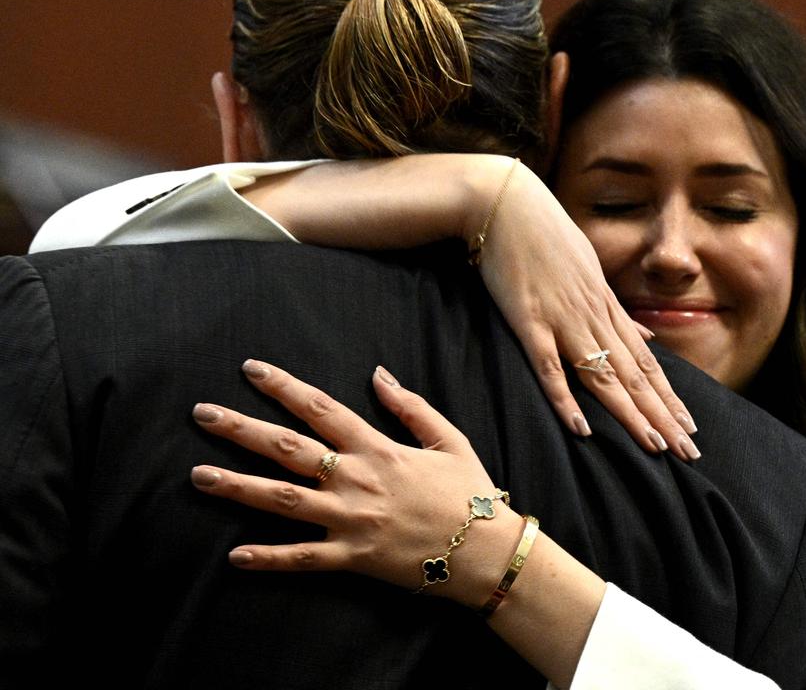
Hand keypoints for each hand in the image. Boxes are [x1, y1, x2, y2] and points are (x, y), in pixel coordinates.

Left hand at [190, 360, 522, 606]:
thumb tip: (378, 374)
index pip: (319, 408)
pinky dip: (268, 558)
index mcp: (377, 448)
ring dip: (238, 487)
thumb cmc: (468, 494)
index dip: (283, 386)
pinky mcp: (351, 558)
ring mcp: (349, 520)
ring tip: (198, 476)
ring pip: (282, 500)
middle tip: (203, 414)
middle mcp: (355, 480)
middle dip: (241, 429)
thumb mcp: (448, 439)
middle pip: (287, 449)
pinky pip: (302, 559)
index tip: (251, 369)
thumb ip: (410, 406)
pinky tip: (234, 556)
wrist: (484, 552)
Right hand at [469, 161, 699, 459]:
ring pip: (603, 376)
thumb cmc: (546, 236)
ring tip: (654, 446)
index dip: (669, 398)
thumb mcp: (591, 269)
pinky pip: (548, 366)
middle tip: (689, 452)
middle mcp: (593, 316)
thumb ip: (617, 309)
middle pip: (634, 376)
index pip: (646, 362)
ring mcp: (562, 319)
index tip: (690, 428)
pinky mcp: (529, 320)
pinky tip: (580, 427)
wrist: (506, 203)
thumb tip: (647, 337)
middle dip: (663, 416)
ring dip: (630, 414)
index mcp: (606, 306)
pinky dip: (564, 398)